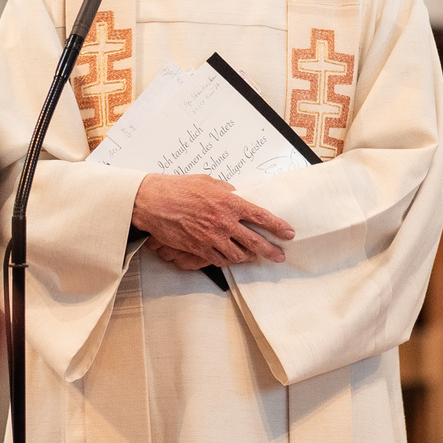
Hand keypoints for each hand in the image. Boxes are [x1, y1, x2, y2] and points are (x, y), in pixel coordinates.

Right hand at [131, 174, 295, 269]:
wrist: (153, 202)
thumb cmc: (178, 188)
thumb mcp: (207, 181)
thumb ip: (225, 190)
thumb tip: (235, 194)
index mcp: (229, 202)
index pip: (261, 217)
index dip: (278, 227)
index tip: (288, 233)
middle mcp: (224, 222)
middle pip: (255, 241)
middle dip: (271, 250)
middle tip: (279, 255)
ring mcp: (212, 238)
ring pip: (238, 254)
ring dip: (248, 257)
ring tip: (253, 257)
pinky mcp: (199, 248)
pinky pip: (219, 259)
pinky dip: (227, 260)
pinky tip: (231, 259)